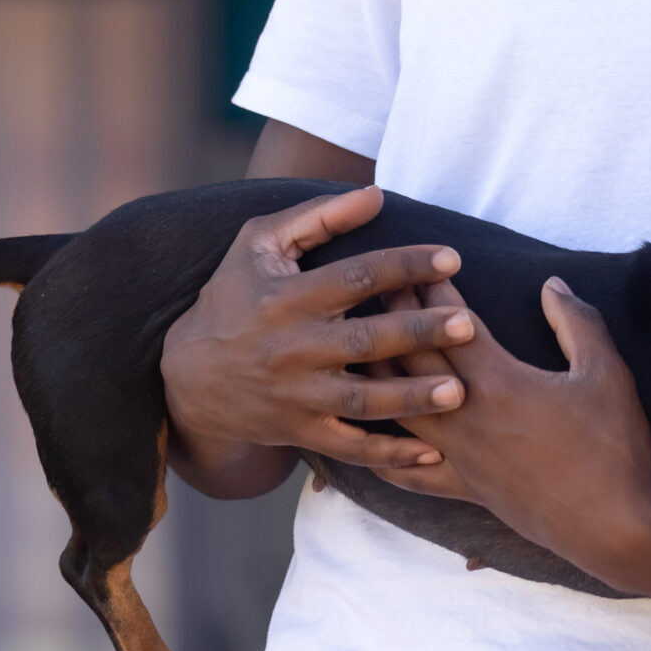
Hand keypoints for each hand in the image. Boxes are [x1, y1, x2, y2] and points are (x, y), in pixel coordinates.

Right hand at [160, 187, 478, 474]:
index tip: (452, 258)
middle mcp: (294, 349)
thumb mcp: (259, 245)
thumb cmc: (233, 298)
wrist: (184, 380)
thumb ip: (318, 216)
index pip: (355, 277)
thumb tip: (376, 194)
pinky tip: (434, 452)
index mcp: (289, 298)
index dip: (404, 266)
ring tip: (458, 391)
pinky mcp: (301, 431)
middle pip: (365, 341)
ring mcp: (298, 395)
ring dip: (412, 398)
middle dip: (418, 334)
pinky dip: (390, 456)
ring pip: (363, 400)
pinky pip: (351, 448)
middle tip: (466, 325)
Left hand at [377, 278, 650, 566]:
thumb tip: (552, 284)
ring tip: (360, 350)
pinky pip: (408, 471)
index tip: (416, 264)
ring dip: (378, 375)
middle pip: (414, 360)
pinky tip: (367, 440)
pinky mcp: (463, 489)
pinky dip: (382, 451)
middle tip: (376, 290)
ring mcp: (459, 457)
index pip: (452, 326)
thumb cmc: (614, 446)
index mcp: (499, 383)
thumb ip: (577, 322)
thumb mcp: (607, 373)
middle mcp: (465, 417)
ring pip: (398, 410)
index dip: (433, 291)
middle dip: (395, 320)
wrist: (611, 526)